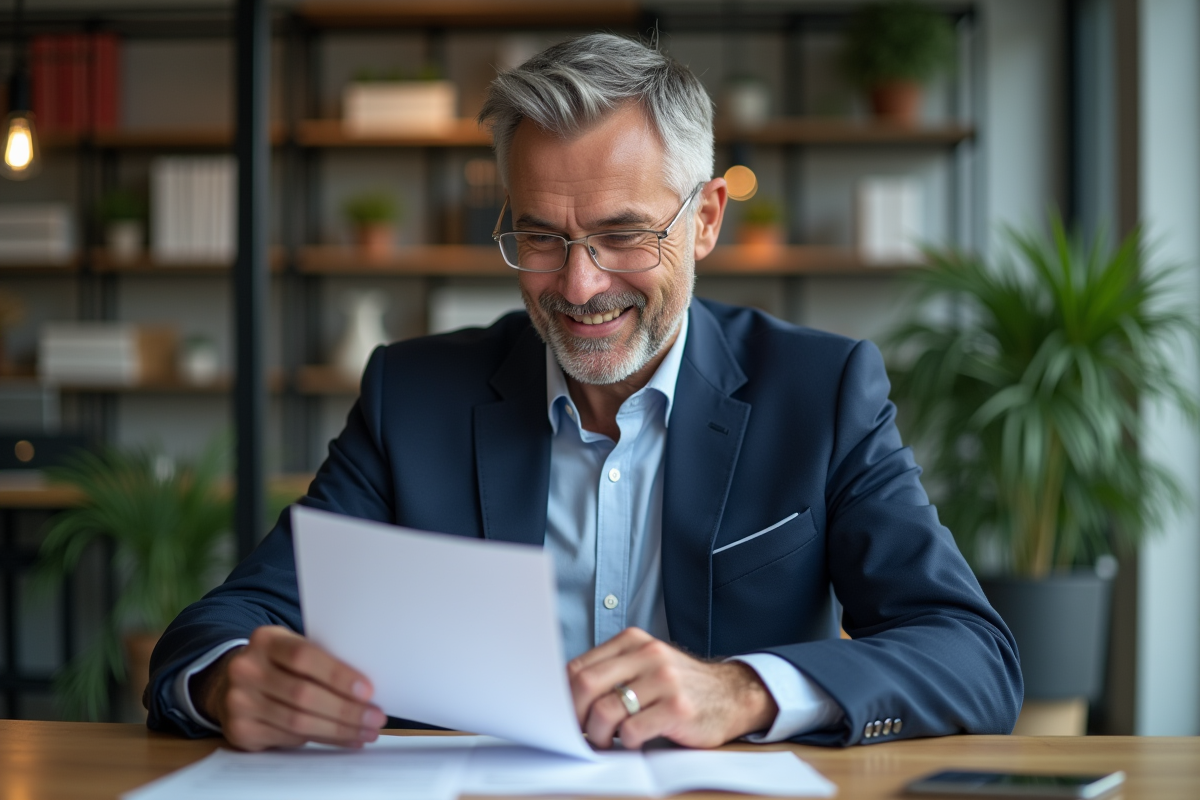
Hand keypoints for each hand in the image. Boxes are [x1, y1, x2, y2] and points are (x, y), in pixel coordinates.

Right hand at [193, 625, 386, 750]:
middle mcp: (246, 668)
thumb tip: (366, 688)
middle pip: (303, 694)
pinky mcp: (239, 729)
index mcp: (265, 640)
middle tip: (375, 718)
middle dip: (345, 710)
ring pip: (297, 721)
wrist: (230, 682)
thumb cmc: (278, 664)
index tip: (367, 691)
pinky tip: (344, 738)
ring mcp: (239, 701)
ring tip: (365, 732)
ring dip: (338, 730)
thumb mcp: (292, 648)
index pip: (304, 657)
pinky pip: (288, 738)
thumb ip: (320, 659)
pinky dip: (321, 739)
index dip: (337, 675)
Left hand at [567, 627, 777, 748]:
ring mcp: (664, 680)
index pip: (579, 666)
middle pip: (586, 685)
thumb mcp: (645, 665)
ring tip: (605, 741)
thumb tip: (565, 696)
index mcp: (633, 642)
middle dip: (574, 716)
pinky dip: (626, 742)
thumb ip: (612, 672)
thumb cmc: (678, 686)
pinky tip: (635, 741)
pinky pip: (633, 731)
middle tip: (578, 733)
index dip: (564, 696)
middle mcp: (648, 655)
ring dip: (598, 735)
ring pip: (606, 711)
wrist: (732, 694)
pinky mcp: (677, 708)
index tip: (563, 716)